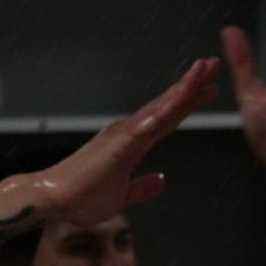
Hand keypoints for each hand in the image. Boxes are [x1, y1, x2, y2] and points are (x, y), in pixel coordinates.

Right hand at [34, 57, 219, 226]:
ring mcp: (123, 135)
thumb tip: (161, 180)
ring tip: (204, 69)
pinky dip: (165, 109)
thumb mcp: (122, 197)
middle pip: (167, 106)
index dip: (188, 104)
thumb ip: (142, 189)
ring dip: (183, 88)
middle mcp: (128, 132)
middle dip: (191, 85)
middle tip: (212, 65)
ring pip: (160, 107)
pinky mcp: (118, 144)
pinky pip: (147, 124)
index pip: (167, 119)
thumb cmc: (80, 199)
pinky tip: (182, 97)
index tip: (208, 90)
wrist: (52, 200)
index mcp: (132, 144)